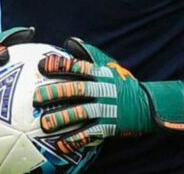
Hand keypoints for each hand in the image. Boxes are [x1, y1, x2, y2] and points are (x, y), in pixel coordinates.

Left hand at [33, 38, 183, 153]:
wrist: (148, 105)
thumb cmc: (122, 84)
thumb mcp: (109, 66)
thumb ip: (89, 54)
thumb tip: (70, 41)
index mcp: (100, 74)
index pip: (77, 67)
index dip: (59, 65)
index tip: (41, 66)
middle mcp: (101, 89)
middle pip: (75, 89)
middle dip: (55, 92)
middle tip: (36, 97)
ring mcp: (105, 108)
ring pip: (80, 112)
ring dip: (61, 117)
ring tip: (44, 123)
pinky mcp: (109, 125)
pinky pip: (89, 133)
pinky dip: (75, 138)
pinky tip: (61, 143)